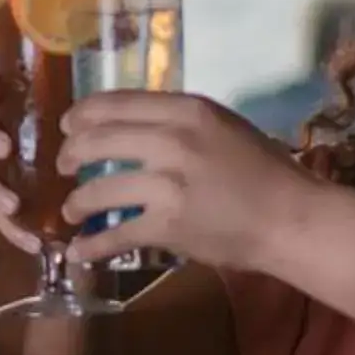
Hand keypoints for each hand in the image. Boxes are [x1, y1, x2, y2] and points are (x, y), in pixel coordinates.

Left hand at [57, 93, 310, 271]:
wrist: (291, 218)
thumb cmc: (264, 169)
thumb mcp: (223, 126)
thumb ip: (180, 121)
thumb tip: (135, 125)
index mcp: (187, 110)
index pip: (117, 103)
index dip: (83, 114)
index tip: (68, 124)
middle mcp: (172, 140)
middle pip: (98, 140)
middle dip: (71, 154)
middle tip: (64, 166)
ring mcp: (168, 184)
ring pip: (98, 189)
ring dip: (76, 202)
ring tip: (70, 211)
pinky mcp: (168, 225)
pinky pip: (116, 234)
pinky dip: (92, 246)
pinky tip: (78, 251)